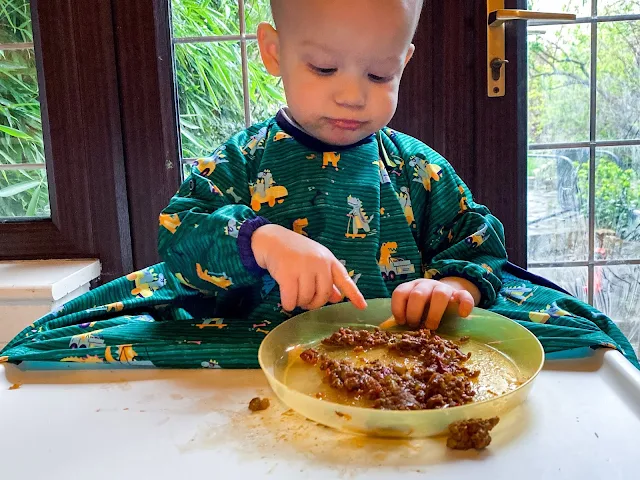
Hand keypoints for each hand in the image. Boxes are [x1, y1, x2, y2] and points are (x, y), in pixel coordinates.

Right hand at [252, 224, 366, 311]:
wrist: (271, 239)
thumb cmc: (295, 252)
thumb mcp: (315, 261)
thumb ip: (326, 279)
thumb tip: (338, 297)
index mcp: (329, 260)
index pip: (344, 279)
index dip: (354, 294)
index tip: (362, 307)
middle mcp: (319, 262)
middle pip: (323, 295)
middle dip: (313, 303)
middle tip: (305, 302)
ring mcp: (304, 267)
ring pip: (306, 298)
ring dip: (299, 303)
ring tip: (294, 296)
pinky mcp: (287, 273)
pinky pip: (291, 299)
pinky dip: (288, 304)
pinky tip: (287, 301)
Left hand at [391, 278, 476, 329]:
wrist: (447, 295)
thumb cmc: (424, 306)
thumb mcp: (411, 307)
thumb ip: (401, 315)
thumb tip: (385, 328)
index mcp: (411, 287)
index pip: (400, 292)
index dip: (398, 308)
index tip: (401, 322)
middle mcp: (426, 285)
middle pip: (418, 294)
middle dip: (414, 313)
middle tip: (416, 325)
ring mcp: (444, 288)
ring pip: (440, 294)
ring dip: (434, 313)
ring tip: (431, 327)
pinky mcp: (460, 293)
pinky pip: (465, 296)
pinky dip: (464, 305)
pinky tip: (462, 315)